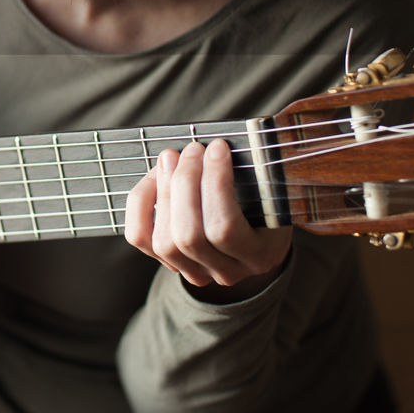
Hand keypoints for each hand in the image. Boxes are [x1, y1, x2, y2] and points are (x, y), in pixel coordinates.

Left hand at [125, 139, 291, 302]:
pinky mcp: (170, 263)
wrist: (256, 236)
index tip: (217, 147)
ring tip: (171, 157)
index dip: (215, 183)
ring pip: (164, 242)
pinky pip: (141, 238)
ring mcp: (196, 272)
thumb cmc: (266, 202)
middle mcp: (226, 271)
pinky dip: (140, 205)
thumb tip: (230, 140)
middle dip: (185, 183)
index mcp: (258, 254)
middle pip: (189, 236)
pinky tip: (153, 177)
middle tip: (192, 149)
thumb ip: (258, 171)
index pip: (224, 227)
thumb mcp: (273, 191)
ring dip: (163, 191)